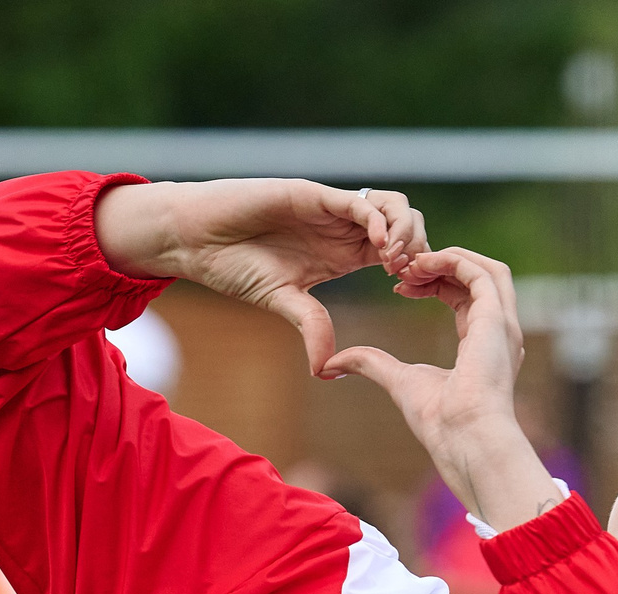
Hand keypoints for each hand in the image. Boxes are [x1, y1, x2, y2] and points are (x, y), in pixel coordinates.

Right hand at [95, 180, 426, 375]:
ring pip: (394, 207)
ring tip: (394, 262)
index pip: (400, 254)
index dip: (413, 269)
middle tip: (407, 277)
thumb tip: (326, 372)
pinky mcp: (315, 195)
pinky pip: (361, 202)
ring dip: (406, 231)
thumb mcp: (282, 302)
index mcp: (345, 254)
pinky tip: (379, 246)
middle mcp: (345, 230)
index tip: (405, 292)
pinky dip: (380, 221)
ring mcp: (332, 210)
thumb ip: (311, 327)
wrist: (197, 238)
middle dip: (420, 249)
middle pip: (408, 226)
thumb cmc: (234, 266)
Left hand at [323, 248, 563, 529]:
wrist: (463, 438)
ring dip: (450, 258)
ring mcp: (503, 324)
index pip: (465, 297)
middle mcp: (499, 332)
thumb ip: (371, 364)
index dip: (433, 284)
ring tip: (413, 263)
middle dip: (442, 265)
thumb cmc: (439, 421)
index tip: (399, 287)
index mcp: (483, 346)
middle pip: (479, 277)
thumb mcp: (398, 381)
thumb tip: (330, 364)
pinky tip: (421, 268)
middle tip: (404, 267)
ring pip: (488, 269)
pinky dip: (452, 262)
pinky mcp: (497, 319)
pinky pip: (481, 273)